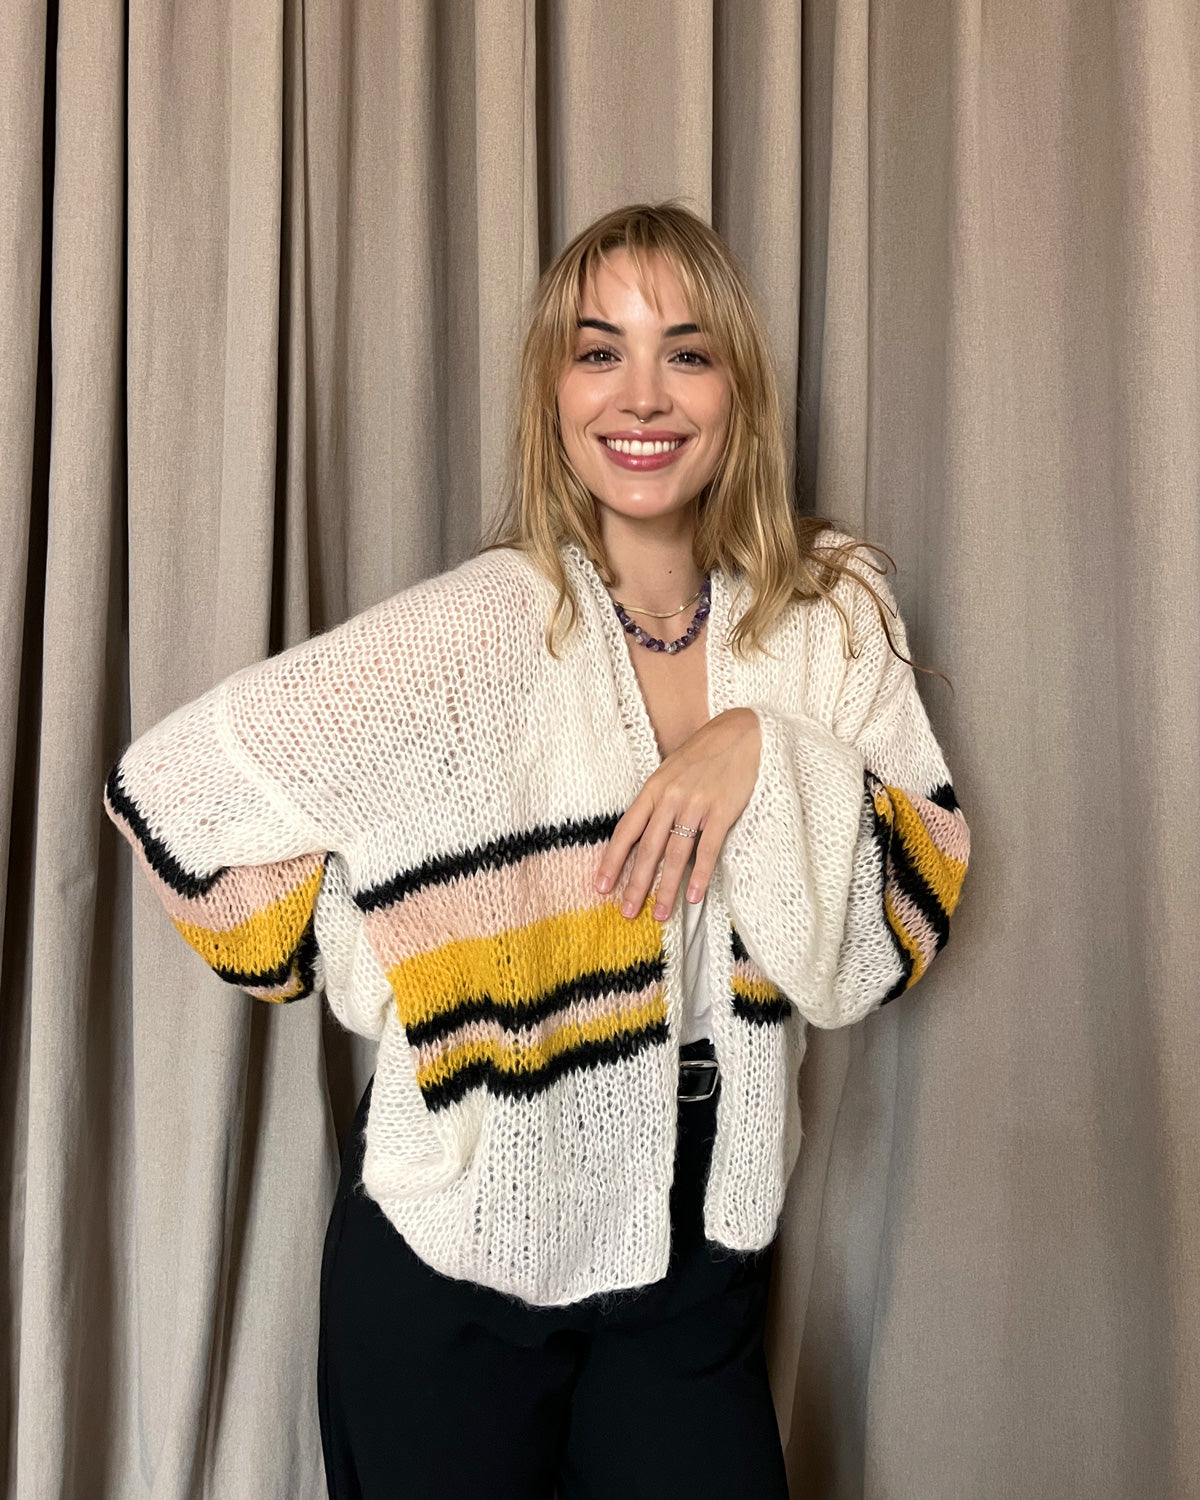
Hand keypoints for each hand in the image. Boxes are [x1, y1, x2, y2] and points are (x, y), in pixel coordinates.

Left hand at [592, 707, 761, 920]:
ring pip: (675, 853)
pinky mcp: (721, 810)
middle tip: (627, 912)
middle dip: (636, 883)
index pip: (626, 830)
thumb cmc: (703, 756)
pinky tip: (693, 896)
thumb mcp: (670, 773)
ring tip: (659, 913)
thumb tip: (640, 838)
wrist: (740, 733)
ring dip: (666, 887)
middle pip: (648, 848)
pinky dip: (699, 875)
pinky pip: (707, 848)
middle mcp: (670, 797)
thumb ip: (656, 802)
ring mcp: (696, 804)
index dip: (612, 861)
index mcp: (653, 789)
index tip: (601, 887)